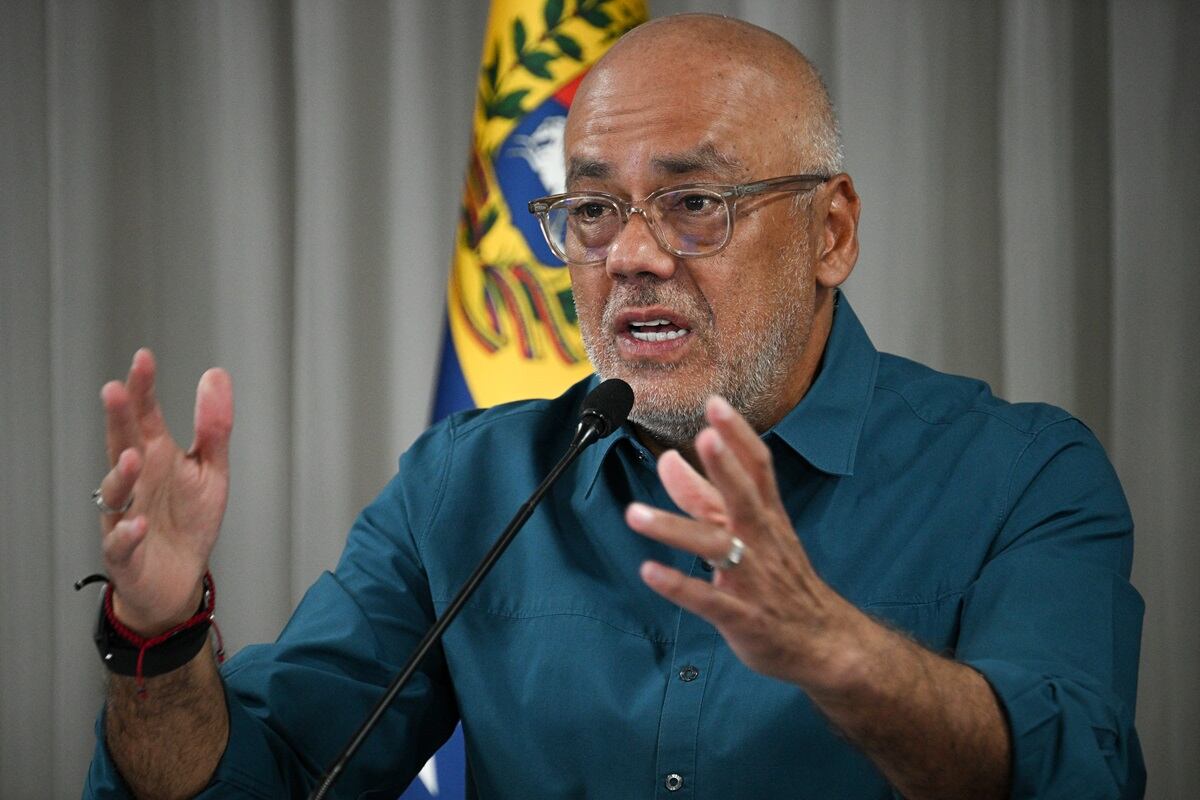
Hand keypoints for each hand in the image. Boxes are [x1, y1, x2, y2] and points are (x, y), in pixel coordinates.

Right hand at [95, 349, 232, 635]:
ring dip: (121, 475)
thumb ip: (213, 426)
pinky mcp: (126, 554)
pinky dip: (126, 534)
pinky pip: (120, 543)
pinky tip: (137, 524)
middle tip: (115, 392)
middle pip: (121, 445)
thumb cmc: (189, 522)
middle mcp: (136, 483)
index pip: (144, 417)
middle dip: (117, 420)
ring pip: (115, 493)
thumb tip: (216, 376)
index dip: (142, 389)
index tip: (144, 360)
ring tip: (133, 456)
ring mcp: (126, 516)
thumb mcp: (211, 469)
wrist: (179, 579)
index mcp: (156, 458)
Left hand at [625, 395, 867, 688]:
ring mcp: (754, 579)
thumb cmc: (779, 579)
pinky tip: (650, 572)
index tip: (716, 403)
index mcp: (767, 517)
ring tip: (635, 514)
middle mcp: (762, 540)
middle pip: (745, 497)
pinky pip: (709, 600)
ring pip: (717, 547)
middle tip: (704, 436)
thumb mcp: (747, 533)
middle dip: (726, 466)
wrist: (825, 643)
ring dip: (676, 529)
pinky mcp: (743, 617)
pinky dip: (679, 586)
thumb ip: (703, 496)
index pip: (758, 467)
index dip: (738, 435)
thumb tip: (667, 460)